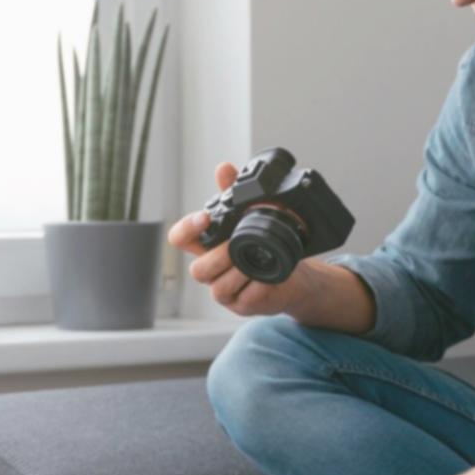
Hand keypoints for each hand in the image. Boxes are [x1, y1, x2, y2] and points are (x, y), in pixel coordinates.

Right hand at [167, 161, 314, 316]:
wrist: (295, 276)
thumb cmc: (266, 246)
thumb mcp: (252, 215)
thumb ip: (235, 192)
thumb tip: (223, 169)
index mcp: (206, 245)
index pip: (179, 238)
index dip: (186, 229)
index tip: (205, 217)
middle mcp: (211, 270)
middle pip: (197, 269)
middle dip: (219, 256)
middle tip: (236, 244)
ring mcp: (225, 291)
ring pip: (218, 288)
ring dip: (238, 272)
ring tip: (255, 260)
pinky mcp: (242, 306)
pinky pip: (244, 299)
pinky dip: (258, 286)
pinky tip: (269, 277)